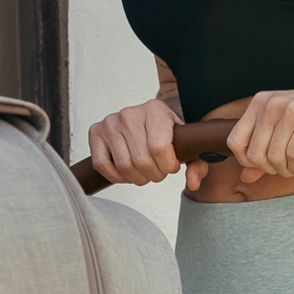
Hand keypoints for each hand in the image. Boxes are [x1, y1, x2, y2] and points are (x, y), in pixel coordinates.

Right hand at [88, 95, 209, 192]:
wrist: (149, 118)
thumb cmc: (170, 134)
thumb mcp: (188, 145)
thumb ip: (197, 164)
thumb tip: (193, 183)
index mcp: (155, 110)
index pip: (159, 149)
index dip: (167, 166)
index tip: (171, 166)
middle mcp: (130, 113)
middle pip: (142, 161)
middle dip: (154, 175)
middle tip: (158, 171)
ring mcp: (111, 122)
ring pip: (124, 167)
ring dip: (137, 178)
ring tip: (145, 171)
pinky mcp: (96, 132)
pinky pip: (102, 165)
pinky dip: (116, 176)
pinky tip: (127, 173)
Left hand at [225, 83, 293, 181]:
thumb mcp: (286, 128)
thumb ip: (263, 150)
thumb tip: (244, 178)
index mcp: (262, 101)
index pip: (236, 142)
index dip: (248, 162)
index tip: (266, 165)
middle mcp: (273, 102)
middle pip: (255, 154)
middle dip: (269, 170)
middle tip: (285, 169)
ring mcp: (293, 109)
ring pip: (274, 157)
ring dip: (285, 170)